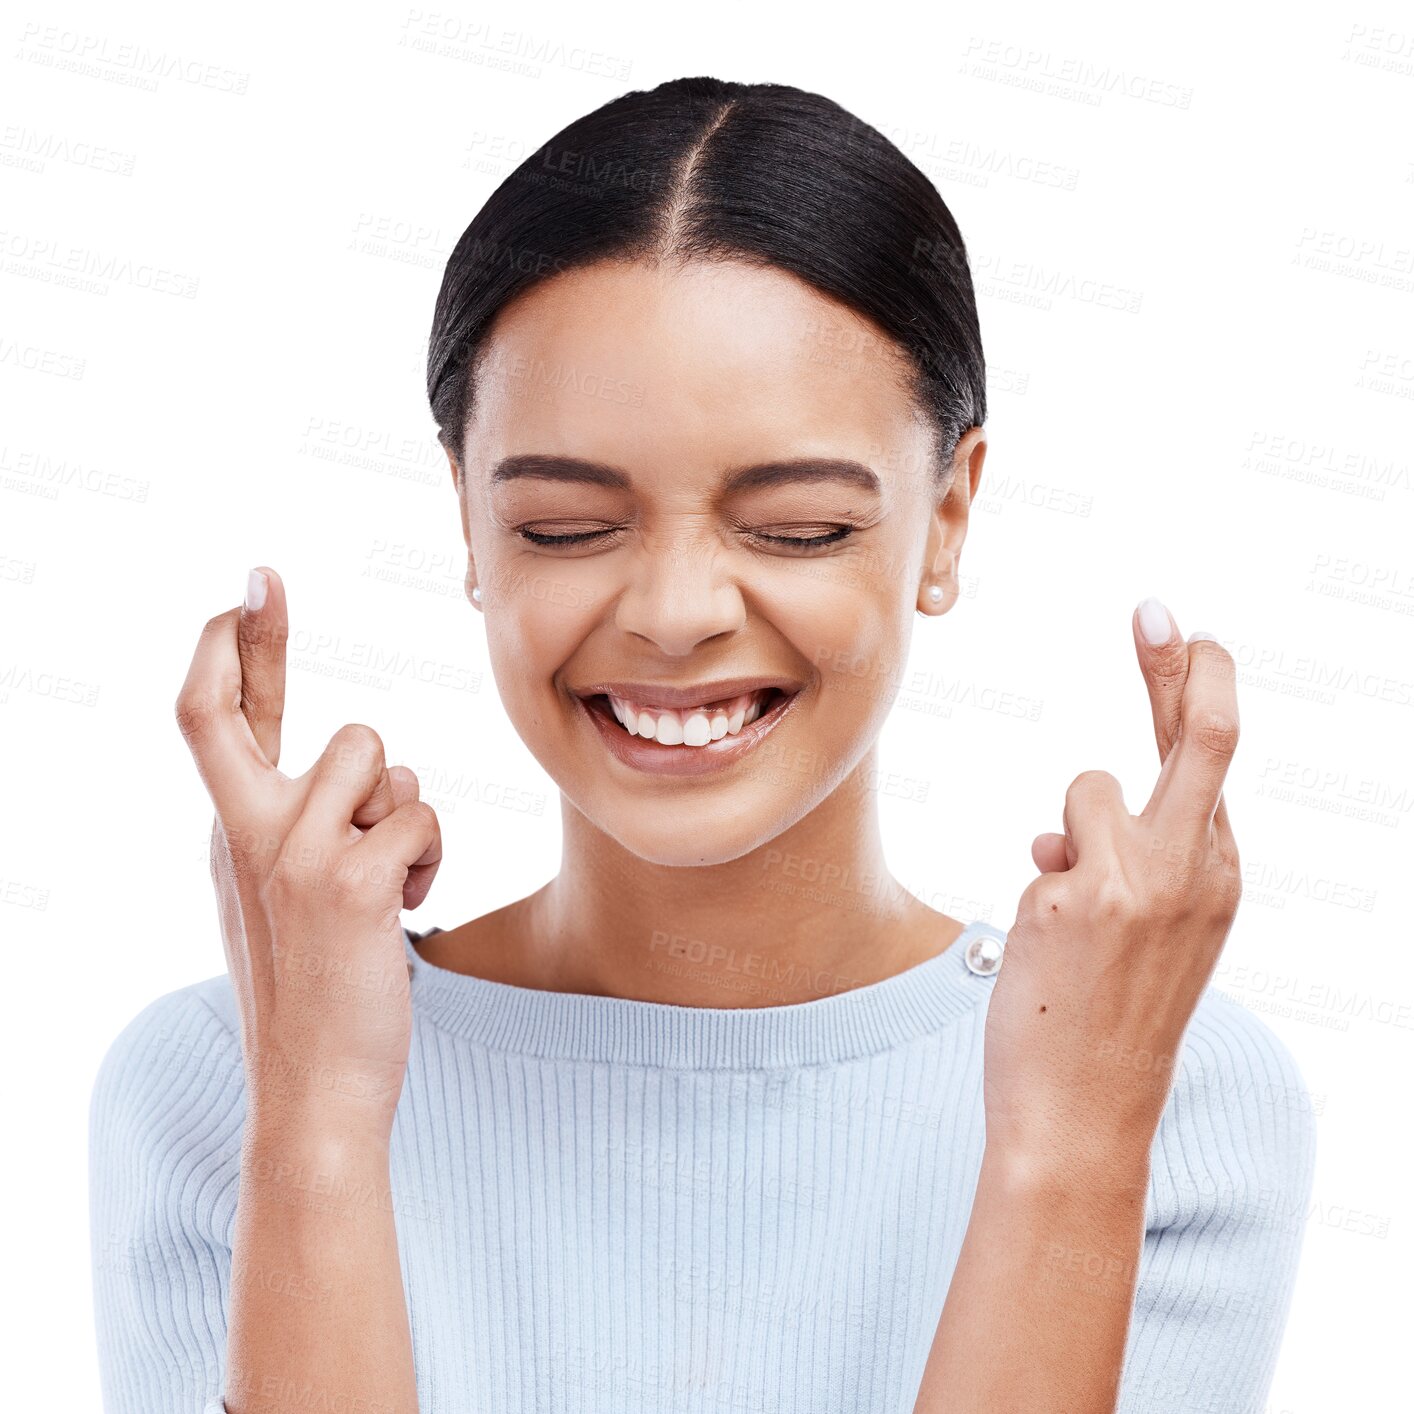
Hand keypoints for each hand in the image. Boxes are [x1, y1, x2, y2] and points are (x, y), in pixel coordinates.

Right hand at [175, 566, 441, 1140]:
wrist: (314, 1090)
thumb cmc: (315, 994)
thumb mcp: (277, 900)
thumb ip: (291, 830)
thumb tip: (337, 772)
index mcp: (231, 834)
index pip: (214, 720)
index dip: (231, 646)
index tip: (247, 588)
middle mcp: (250, 833)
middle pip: (330, 728)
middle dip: (354, 732)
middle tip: (267, 589)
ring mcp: (294, 854)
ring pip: (387, 766)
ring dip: (409, 815)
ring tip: (395, 880)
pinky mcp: (348, 882)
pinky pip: (421, 818)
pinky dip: (431, 856)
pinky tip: (409, 904)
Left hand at [983, 602, 1241, 1168]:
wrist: (1085, 1115)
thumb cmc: (1110, 1023)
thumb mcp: (1150, 937)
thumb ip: (1125, 866)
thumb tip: (1058, 829)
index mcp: (1219, 876)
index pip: (1212, 759)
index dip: (1196, 686)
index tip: (1183, 631)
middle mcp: (1194, 870)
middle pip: (1199, 736)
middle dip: (1180, 665)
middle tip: (1157, 608)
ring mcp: (1137, 880)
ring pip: (1086, 794)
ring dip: (1066, 841)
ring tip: (1074, 925)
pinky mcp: (1075, 896)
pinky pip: (1045, 849)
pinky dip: (1040, 890)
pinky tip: (1050, 957)